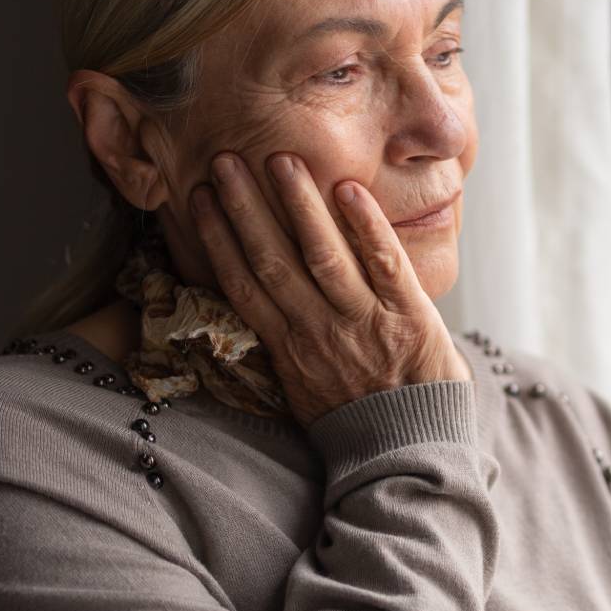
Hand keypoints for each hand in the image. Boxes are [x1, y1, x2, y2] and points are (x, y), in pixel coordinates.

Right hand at [188, 149, 472, 431]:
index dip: (217, 238)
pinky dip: (367, 226)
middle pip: (273, 259)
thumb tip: (258, 299)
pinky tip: (349, 189)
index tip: (198, 197)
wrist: (411, 451)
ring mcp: (364, 321)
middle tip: (225, 159)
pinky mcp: (410, 316)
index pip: (242, 283)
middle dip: (246, 207)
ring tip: (281, 160)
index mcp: (288, 346)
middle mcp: (318, 330)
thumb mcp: (305, 383)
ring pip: (324, 254)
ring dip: (300, 204)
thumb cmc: (358, 414)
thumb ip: (284, 338)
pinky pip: (385, 264)